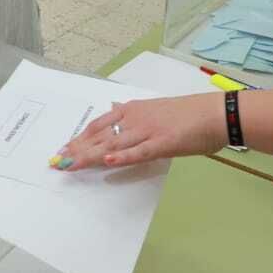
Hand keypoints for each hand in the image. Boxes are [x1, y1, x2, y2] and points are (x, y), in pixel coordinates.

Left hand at [52, 94, 226, 171]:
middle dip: (77, 149)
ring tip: (70, 164)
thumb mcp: (155, 110)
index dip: (79, 137)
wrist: (215, 112)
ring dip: (90, 155)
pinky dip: (123, 157)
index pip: (99, 124)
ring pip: (114, 144)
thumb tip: (115, 113)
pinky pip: (139, 152)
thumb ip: (135, 115)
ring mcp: (149, 130)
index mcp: (133, 109)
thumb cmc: (189, 114)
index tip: (64, 148)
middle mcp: (136, 118)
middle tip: (57, 161)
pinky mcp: (164, 143)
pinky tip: (108, 161)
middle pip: (100, 136)